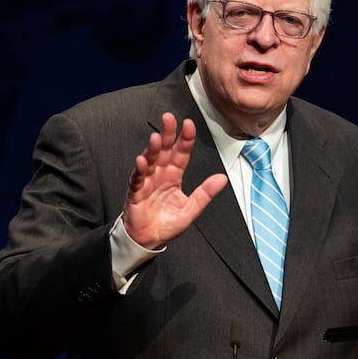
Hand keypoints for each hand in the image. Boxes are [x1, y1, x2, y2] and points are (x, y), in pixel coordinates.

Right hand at [122, 112, 227, 248]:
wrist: (149, 240)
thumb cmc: (167, 223)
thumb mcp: (191, 209)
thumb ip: (205, 193)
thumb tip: (222, 178)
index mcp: (174, 176)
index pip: (181, 154)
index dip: (185, 139)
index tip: (189, 124)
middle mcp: (160, 175)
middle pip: (163, 151)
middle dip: (166, 134)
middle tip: (169, 118)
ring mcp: (147, 182)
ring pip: (150, 161)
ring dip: (152, 149)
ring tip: (155, 138)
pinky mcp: (135, 193)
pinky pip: (138, 180)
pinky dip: (140, 170)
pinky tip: (142, 162)